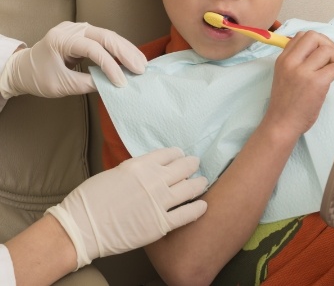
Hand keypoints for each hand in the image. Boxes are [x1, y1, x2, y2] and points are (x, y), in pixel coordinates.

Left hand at [0, 21, 146, 98]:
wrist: (23, 69)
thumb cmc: (37, 77)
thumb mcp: (60, 85)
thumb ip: (86, 84)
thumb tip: (111, 85)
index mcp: (61, 39)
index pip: (92, 49)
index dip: (110, 65)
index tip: (121, 82)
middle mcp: (72, 29)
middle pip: (105, 36)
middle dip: (125, 53)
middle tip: (141, 69)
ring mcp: (79, 29)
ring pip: (109, 36)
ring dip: (127, 50)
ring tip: (142, 64)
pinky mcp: (85, 34)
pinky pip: (106, 39)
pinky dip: (120, 49)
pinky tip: (132, 58)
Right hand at [46, 147, 207, 268]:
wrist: (80, 228)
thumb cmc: (90, 200)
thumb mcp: (115, 172)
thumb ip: (136, 170)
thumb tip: (148, 169)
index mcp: (140, 165)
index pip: (169, 153)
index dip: (177, 154)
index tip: (181, 156)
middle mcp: (154, 180)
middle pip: (184, 167)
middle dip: (192, 164)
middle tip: (196, 165)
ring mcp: (159, 202)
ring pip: (190, 188)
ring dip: (199, 183)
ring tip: (203, 182)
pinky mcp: (160, 224)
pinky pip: (187, 214)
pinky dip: (198, 208)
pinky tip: (203, 205)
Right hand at [266, 31, 333, 138]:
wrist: (282, 124)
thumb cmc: (286, 104)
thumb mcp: (285, 76)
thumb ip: (298, 63)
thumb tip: (324, 54)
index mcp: (283, 59)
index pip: (302, 36)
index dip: (318, 41)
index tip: (326, 52)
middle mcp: (291, 62)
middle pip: (315, 37)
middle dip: (330, 44)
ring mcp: (303, 72)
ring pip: (327, 50)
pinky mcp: (316, 83)